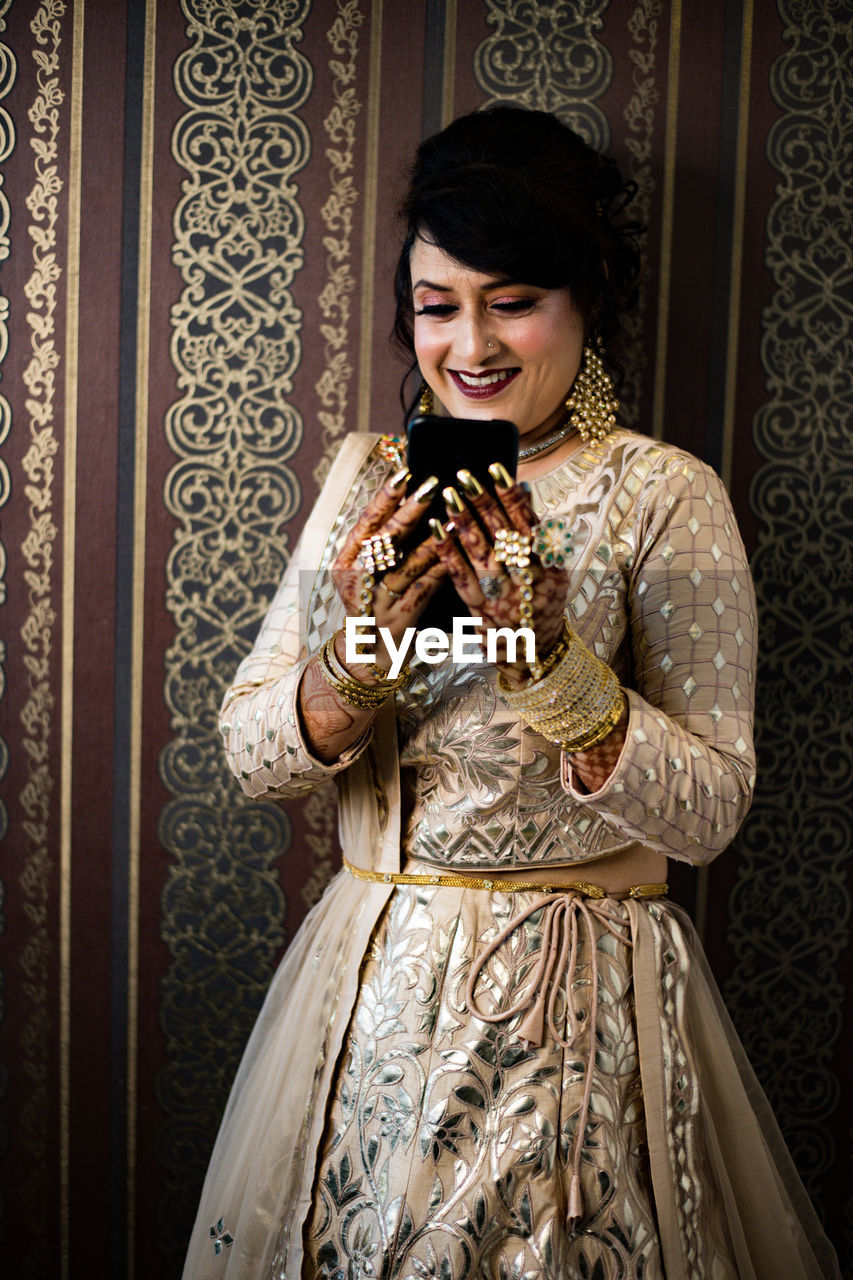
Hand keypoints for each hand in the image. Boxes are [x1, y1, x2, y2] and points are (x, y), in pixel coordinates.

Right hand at [332, 469, 446, 669]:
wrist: (368, 657)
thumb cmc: (374, 602)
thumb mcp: (366, 572)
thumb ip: (382, 542)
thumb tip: (413, 497)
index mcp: (345, 562)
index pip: (365, 523)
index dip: (385, 497)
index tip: (405, 472)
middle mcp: (356, 581)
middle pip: (384, 541)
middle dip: (409, 511)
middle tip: (432, 485)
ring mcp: (375, 602)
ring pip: (405, 565)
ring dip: (431, 539)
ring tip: (453, 516)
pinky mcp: (398, 621)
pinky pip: (423, 590)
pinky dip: (440, 569)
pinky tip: (457, 552)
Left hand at [432, 468, 566, 682]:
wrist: (537, 656)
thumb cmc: (542, 604)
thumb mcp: (553, 572)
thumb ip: (539, 535)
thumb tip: (524, 492)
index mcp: (548, 566)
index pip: (529, 523)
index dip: (511, 495)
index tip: (495, 468)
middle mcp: (527, 580)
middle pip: (503, 534)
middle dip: (484, 501)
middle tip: (464, 474)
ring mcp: (503, 596)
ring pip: (482, 554)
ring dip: (464, 522)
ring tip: (448, 495)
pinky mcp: (480, 610)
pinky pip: (462, 578)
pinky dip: (448, 552)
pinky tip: (436, 531)